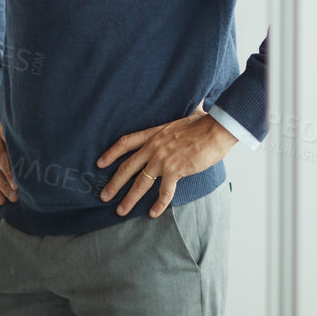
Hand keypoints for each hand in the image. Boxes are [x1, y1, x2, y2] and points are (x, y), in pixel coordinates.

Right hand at [0, 104, 17, 203]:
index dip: (13, 161)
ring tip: (12, 198)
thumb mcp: (8, 121)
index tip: (23, 173)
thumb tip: (41, 146)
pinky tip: (1, 199)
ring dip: (1, 187)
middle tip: (18, 191)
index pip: (6, 146)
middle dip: (8, 177)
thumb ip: (19, 133)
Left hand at [96, 107, 236, 217]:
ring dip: (129, 199)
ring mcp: (163, 159)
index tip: (99, 163)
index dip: (111, 153)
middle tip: (103, 196)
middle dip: (113, 184)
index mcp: (154, 134)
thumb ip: (185, 115)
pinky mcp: (175, 170)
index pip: (126, 143)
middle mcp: (154, 147)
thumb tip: (198, 102)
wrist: (216, 129)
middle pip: (126, 167)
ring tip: (120, 210)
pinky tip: (153, 213)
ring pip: (140, 183)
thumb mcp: (187, 115)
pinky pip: (164, 191)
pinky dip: (159, 204)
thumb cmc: (205, 122)